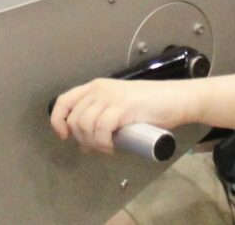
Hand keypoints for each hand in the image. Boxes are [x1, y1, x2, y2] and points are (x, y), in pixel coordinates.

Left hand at [50, 78, 195, 153]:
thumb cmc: (150, 106)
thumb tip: (83, 144)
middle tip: (99, 147)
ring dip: (93, 143)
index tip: (65, 137)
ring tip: (108, 148)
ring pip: (84, 125)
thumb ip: (102, 122)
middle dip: (81, 139)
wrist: (176, 99)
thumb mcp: (119, 110)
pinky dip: (103, 143)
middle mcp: (99, 89)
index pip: (64, 101)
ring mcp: (111, 97)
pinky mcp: (123, 107)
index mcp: (95, 87)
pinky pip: (101, 129)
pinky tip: (113, 147)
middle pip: (74, 119)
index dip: (58, 121)